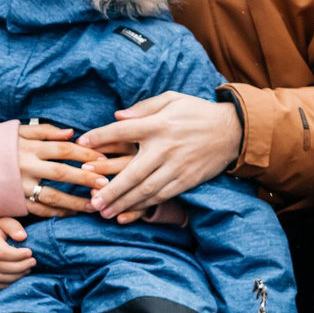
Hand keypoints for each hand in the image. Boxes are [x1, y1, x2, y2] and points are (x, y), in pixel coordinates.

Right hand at [0, 218, 35, 288]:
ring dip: (17, 276)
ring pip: (0, 277)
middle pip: (2, 267)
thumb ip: (14, 227)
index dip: (18, 255)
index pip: (2, 253)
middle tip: (33, 261)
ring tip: (28, 269)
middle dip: (21, 266)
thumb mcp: (5, 221)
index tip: (30, 252)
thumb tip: (22, 237)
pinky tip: (19, 275)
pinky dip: (9, 283)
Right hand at [18, 121, 103, 217]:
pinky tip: (73, 213)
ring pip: (53, 196)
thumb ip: (45, 131)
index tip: (104, 160)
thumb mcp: (18, 132)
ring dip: (76, 202)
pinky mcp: (15, 202)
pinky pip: (40, 210)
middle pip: (61, 172)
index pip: (63, 149)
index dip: (85, 154)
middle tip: (106, 184)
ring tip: (95, 205)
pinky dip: (58, 213)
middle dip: (85, 178)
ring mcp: (20, 186)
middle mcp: (25, 166)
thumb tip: (71, 133)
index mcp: (29, 146)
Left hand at [82, 93, 243, 219]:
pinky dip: (144, 206)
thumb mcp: (172, 100)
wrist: (232, 131)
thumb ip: (144, 107)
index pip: (123, 131)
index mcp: (159, 125)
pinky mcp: (187, 180)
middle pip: (132, 171)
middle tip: (91, 200)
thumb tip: (118, 116)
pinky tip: (128, 212)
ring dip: (123, 203)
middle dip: (110, 188)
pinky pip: (162, 196)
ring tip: (105, 212)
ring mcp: (177, 166)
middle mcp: (166, 147)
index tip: (81, 144)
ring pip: (146, 190)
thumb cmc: (196, 112)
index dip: (100, 137)